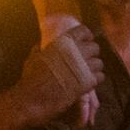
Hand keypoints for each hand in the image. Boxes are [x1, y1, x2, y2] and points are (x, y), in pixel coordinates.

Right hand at [16, 14, 106, 129]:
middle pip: (95, 47)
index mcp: (63, 42)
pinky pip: (100, 77)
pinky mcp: (87, 82)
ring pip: (100, 63)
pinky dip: (96, 80)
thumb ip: (39, 50)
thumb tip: (39, 45)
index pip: (84, 31)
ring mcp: (82, 67)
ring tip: (87, 74)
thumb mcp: (33, 58)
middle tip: (85, 62)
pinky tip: (88, 83)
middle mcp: (75, 51)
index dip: (86, 37)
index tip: (84, 44)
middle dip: (91, 54)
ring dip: (94, 68)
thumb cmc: (30, 79)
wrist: (31, 99)